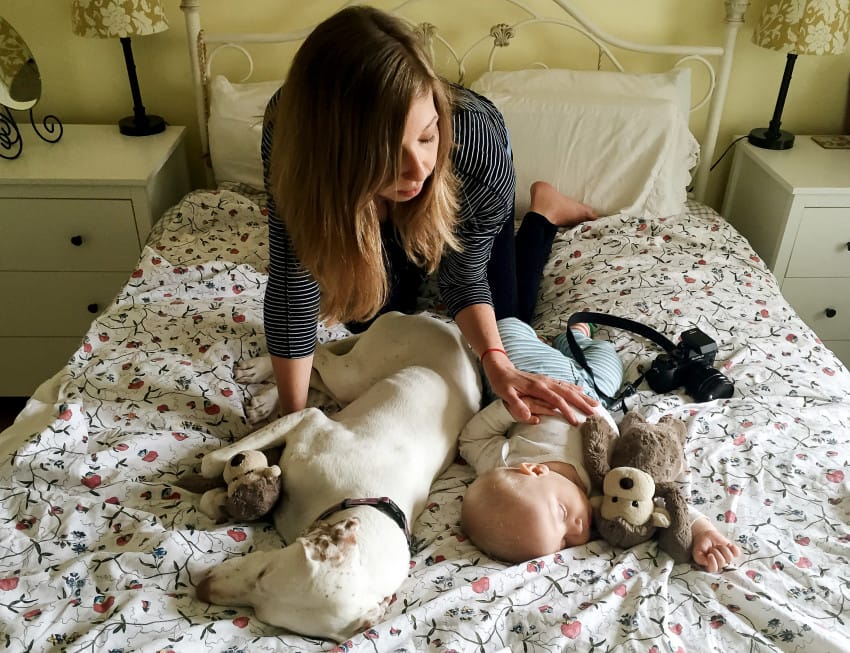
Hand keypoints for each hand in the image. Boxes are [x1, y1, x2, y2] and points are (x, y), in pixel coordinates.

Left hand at [482, 352, 597, 424]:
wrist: (501, 369)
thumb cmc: (502, 383)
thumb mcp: (505, 394)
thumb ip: (516, 404)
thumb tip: (528, 416)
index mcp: (537, 387)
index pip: (556, 400)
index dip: (567, 411)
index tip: (575, 422)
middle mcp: (546, 382)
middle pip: (568, 393)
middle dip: (582, 403)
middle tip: (594, 414)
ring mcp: (547, 380)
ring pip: (569, 388)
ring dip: (582, 396)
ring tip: (595, 403)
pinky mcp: (546, 380)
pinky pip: (564, 384)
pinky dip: (575, 388)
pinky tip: (582, 391)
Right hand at [691, 519, 740, 571]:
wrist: (705, 535)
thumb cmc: (701, 545)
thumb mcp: (697, 552)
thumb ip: (700, 559)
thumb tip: (707, 563)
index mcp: (710, 566)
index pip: (714, 569)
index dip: (712, 562)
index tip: (709, 554)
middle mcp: (719, 564)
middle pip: (722, 562)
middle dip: (716, 552)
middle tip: (712, 548)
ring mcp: (726, 558)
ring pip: (729, 557)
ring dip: (722, 549)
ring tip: (717, 546)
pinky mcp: (732, 552)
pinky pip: (737, 553)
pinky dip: (734, 549)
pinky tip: (729, 545)